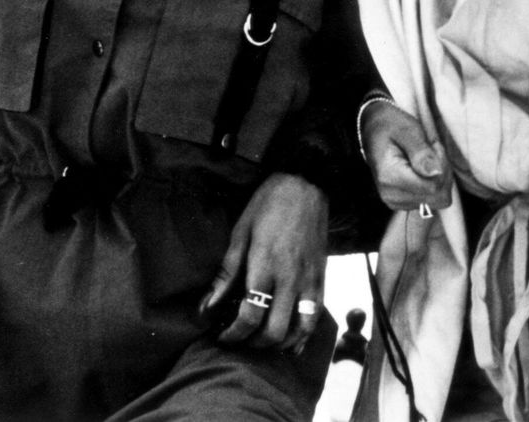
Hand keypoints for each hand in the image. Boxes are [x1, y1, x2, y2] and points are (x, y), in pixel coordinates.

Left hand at [200, 172, 328, 354]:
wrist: (307, 184)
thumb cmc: (269, 205)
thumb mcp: (241, 233)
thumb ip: (226, 274)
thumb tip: (206, 306)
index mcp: (266, 267)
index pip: (250, 316)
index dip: (233, 334)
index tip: (222, 336)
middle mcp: (290, 279)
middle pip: (274, 331)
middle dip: (253, 344)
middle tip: (240, 340)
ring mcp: (310, 280)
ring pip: (299, 329)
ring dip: (280, 343)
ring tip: (264, 341)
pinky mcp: (322, 277)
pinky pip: (316, 316)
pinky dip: (304, 334)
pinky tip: (292, 340)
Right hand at [361, 99, 451, 213]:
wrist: (374, 131)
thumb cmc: (391, 126)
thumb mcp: (407, 130)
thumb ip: (421, 151)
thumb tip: (435, 173)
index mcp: (390, 177)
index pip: (433, 186)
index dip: (442, 165)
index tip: (433, 146)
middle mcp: (392, 195)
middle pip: (439, 195)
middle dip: (443, 171)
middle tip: (431, 150)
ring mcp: (398, 202)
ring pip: (440, 199)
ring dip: (441, 176)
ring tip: (426, 157)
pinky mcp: (405, 204)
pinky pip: (435, 199)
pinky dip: (436, 182)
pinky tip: (425, 167)